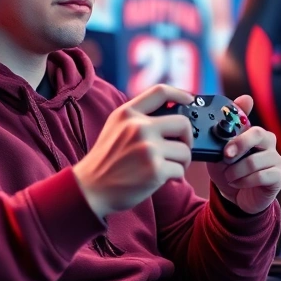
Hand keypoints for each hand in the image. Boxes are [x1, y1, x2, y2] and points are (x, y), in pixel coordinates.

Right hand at [73, 85, 194, 217]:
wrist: (91, 188)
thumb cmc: (106, 160)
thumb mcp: (115, 127)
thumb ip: (137, 117)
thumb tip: (171, 113)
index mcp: (128, 114)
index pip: (160, 92)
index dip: (180, 93)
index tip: (189, 100)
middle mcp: (139, 127)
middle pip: (182, 122)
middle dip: (187, 137)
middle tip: (180, 147)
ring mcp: (148, 149)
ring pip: (185, 149)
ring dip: (181, 161)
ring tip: (168, 166)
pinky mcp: (155, 170)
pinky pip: (180, 170)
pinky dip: (175, 176)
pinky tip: (160, 178)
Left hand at [205, 96, 280, 214]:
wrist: (235, 197)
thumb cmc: (228, 172)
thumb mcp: (217, 156)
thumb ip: (219, 141)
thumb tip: (218, 127)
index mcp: (253, 133)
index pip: (248, 120)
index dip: (236, 124)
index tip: (225, 133)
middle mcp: (268, 143)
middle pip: (258, 134)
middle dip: (239, 144)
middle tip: (225, 156)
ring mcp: (275, 159)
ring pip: (254, 161)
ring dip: (235, 171)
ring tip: (229, 177)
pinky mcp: (278, 176)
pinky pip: (261, 176)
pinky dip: (244, 182)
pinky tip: (238, 184)